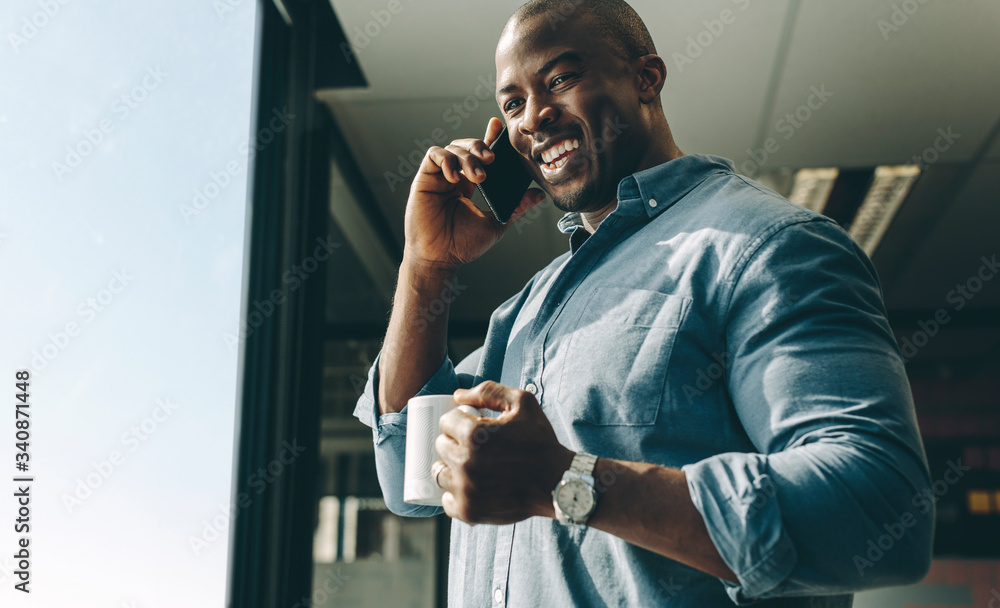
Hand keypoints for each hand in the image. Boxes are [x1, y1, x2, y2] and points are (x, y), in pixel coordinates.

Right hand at [403, 117, 546, 272]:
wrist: (439, 258)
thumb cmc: (463, 245)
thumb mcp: (496, 223)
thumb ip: (516, 207)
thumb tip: (539, 195)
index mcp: (470, 184)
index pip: (480, 155)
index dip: (489, 137)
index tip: (499, 126)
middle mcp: (454, 177)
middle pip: (467, 147)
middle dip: (481, 146)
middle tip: (492, 159)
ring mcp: (439, 176)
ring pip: (453, 148)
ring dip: (468, 157)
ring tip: (478, 177)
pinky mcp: (425, 178)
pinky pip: (434, 155)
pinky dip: (447, 159)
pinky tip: (456, 176)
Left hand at [433, 381, 573, 524]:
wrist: (557, 481)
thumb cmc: (540, 441)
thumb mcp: (522, 403)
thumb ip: (489, 391)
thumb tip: (458, 395)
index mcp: (474, 434)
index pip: (446, 421)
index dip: (460, 420)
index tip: (474, 426)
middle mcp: (465, 463)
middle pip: (440, 446)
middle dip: (456, 442)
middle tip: (477, 446)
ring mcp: (466, 490)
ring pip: (440, 473)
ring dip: (452, 468)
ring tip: (473, 466)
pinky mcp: (469, 511)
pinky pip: (447, 501)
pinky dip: (456, 494)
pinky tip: (473, 487)